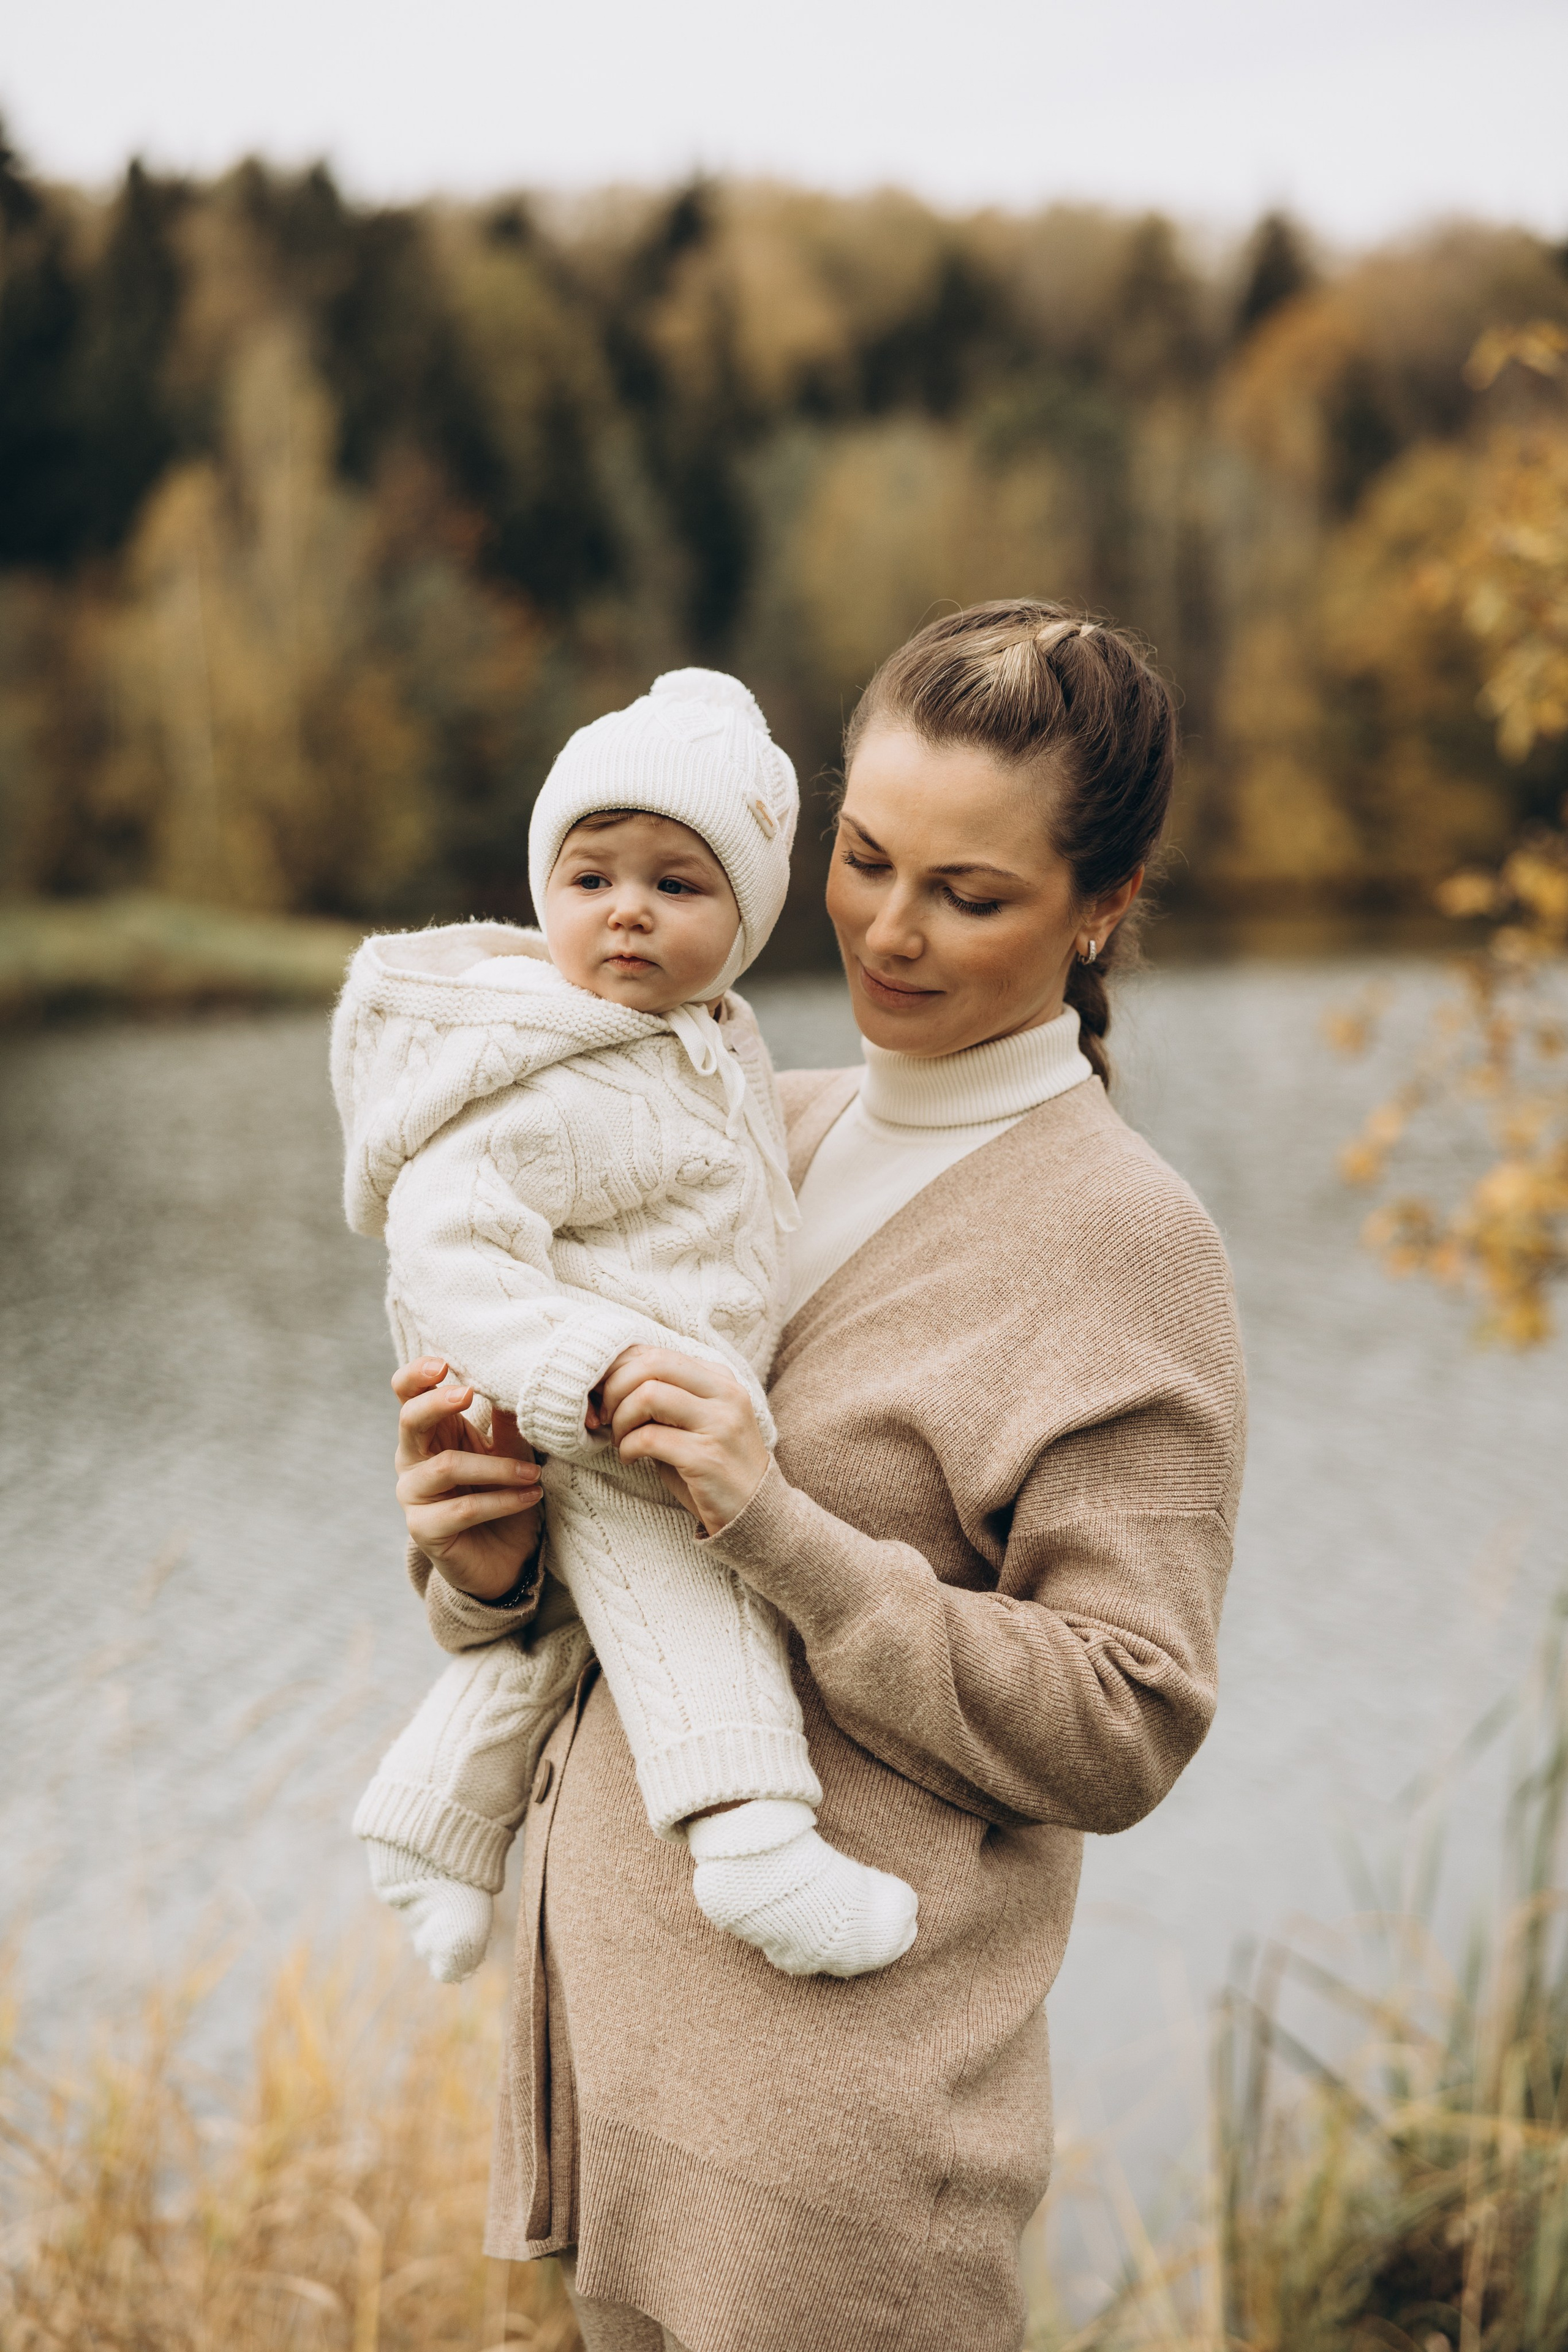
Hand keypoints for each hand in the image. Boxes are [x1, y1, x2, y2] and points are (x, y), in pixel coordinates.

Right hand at [392, 1357, 542, 1599]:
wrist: (506, 1559)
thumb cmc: (503, 1496)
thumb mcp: (510, 1452)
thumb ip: (507, 1422)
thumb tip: (514, 1380)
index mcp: (430, 1433)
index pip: (408, 1395)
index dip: (416, 1375)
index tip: (443, 1363)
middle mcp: (412, 1460)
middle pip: (410, 1420)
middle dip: (437, 1402)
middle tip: (468, 1393)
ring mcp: (413, 1496)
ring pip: (446, 1466)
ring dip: (496, 1467)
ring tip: (534, 1473)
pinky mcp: (424, 1530)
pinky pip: (462, 1509)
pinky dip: (502, 1501)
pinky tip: (532, 1496)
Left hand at [594, 1347, 770, 1536]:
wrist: (753, 1512)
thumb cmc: (710, 1466)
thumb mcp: (690, 1422)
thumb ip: (662, 1396)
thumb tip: (608, 1380)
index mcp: (719, 1378)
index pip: (657, 1352)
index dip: (618, 1369)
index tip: (602, 1396)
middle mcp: (724, 1394)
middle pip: (652, 1364)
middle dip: (615, 1388)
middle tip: (606, 1416)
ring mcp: (720, 1423)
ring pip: (648, 1395)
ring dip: (620, 1419)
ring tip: (620, 1439)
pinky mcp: (708, 1457)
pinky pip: (649, 1438)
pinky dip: (628, 1447)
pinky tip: (630, 1459)